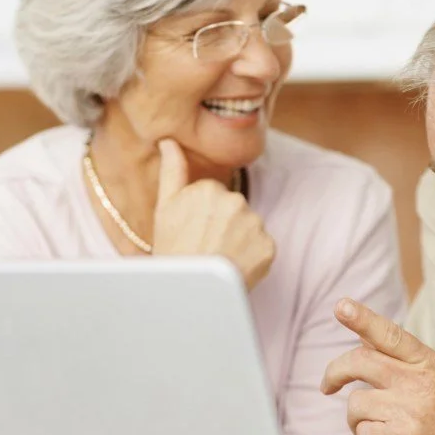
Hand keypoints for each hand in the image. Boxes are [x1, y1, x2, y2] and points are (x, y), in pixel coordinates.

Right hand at [152, 139, 274, 289]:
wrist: (188, 294)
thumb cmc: (173, 250)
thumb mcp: (165, 208)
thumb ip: (172, 170)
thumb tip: (169, 140)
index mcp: (210, 189)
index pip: (214, 195)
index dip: (203, 215)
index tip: (193, 231)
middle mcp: (236, 202)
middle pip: (234, 209)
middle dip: (223, 225)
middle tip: (205, 245)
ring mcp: (255, 225)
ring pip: (249, 226)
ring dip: (239, 240)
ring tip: (219, 257)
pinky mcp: (269, 247)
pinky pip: (262, 246)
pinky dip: (252, 256)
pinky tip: (234, 266)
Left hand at [320, 298, 434, 434]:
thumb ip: (402, 360)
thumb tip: (362, 338)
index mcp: (428, 363)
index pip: (390, 334)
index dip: (362, 319)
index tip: (341, 306)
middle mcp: (418, 382)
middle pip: (359, 362)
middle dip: (334, 372)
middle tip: (327, 386)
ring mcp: (409, 411)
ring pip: (355, 403)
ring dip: (358, 419)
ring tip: (382, 428)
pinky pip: (361, 433)